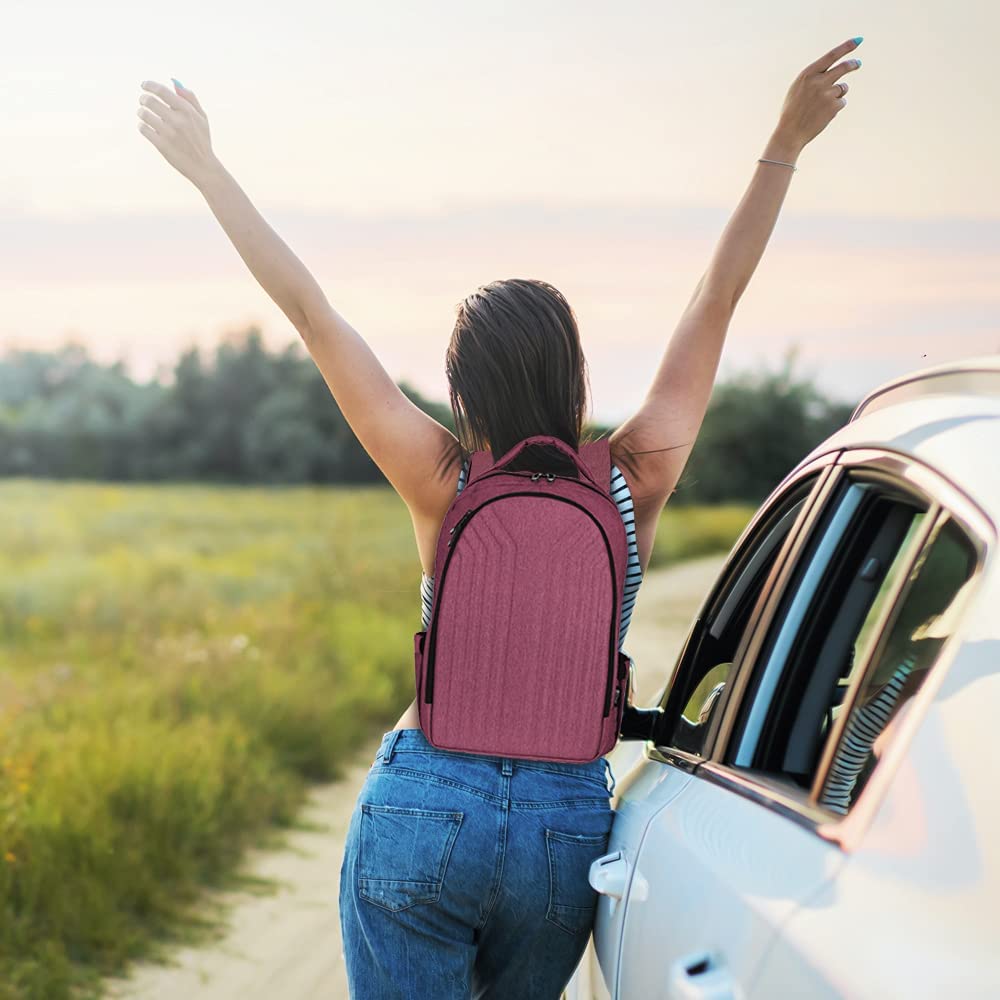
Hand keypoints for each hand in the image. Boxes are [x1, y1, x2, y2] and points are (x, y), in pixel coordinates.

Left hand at [137, 79, 219, 188]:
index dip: (150, 85)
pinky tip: (146, 127)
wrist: (203, 167)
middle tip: (143, 101)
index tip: (144, 85)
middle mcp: (178, 120)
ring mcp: (169, 133)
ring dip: (141, 112)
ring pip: (144, 114)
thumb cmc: (201, 140)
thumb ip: (190, 98)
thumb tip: (174, 82)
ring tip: (144, 114)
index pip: (162, 91)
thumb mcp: (202, 118)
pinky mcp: (162, 145)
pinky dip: (142, 126)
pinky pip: (143, 129)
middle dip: (143, 99)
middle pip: (150, 101)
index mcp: (187, 111)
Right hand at [772, 37, 862, 152]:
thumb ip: (813, 78)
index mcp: (808, 74)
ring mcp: (827, 93)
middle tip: (858, 63)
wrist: (790, 133)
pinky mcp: (834, 106)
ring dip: (838, 94)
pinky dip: (835, 108)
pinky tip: (822, 115)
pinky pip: (842, 102)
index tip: (858, 40)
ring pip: (843, 88)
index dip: (846, 47)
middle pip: (843, 68)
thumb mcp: (798, 89)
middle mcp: (819, 81)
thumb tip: (833, 71)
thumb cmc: (792, 111)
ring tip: (822, 106)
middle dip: (853, 64)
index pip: (831, 56)